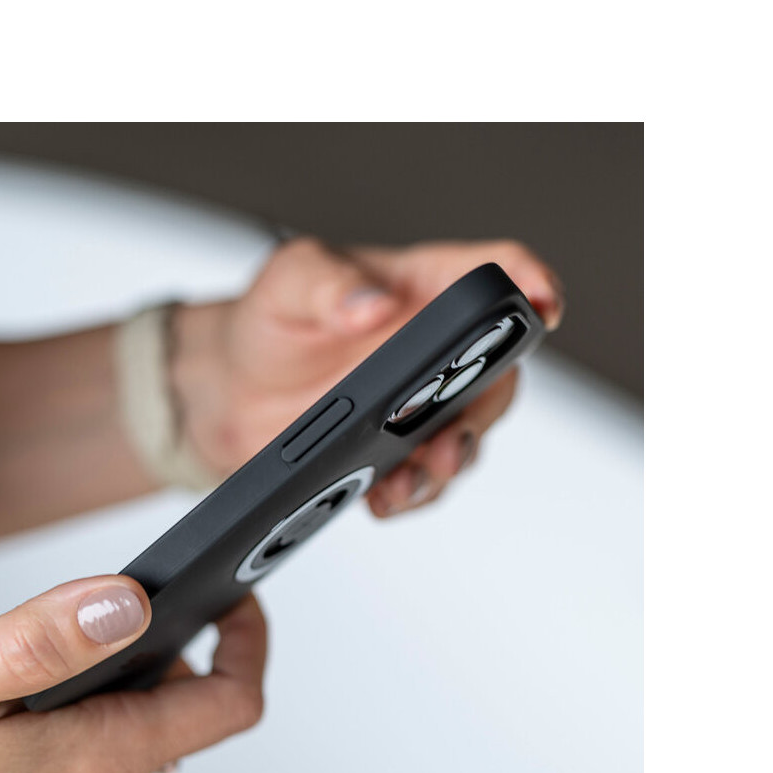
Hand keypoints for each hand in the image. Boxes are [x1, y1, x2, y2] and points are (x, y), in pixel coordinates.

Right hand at [0, 579, 265, 772]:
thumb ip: (43, 639)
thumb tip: (130, 604)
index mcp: (91, 759)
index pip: (226, 706)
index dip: (247, 639)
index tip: (236, 589)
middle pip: (190, 710)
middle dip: (190, 640)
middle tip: (157, 580)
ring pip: (141, 719)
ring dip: (138, 660)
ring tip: (91, 610)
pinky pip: (98, 733)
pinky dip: (98, 686)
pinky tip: (44, 659)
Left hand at [172, 237, 563, 516]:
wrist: (229, 389)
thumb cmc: (272, 319)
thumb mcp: (289, 281)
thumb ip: (328, 285)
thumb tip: (371, 305)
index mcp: (422, 288)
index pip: (490, 273)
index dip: (527, 282)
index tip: (543, 305)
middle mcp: (435, 351)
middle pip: (495, 374)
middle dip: (483, 409)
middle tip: (452, 435)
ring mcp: (420, 407)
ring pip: (465, 438)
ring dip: (447, 463)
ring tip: (408, 479)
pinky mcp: (396, 454)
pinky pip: (425, 480)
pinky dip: (411, 494)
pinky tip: (381, 499)